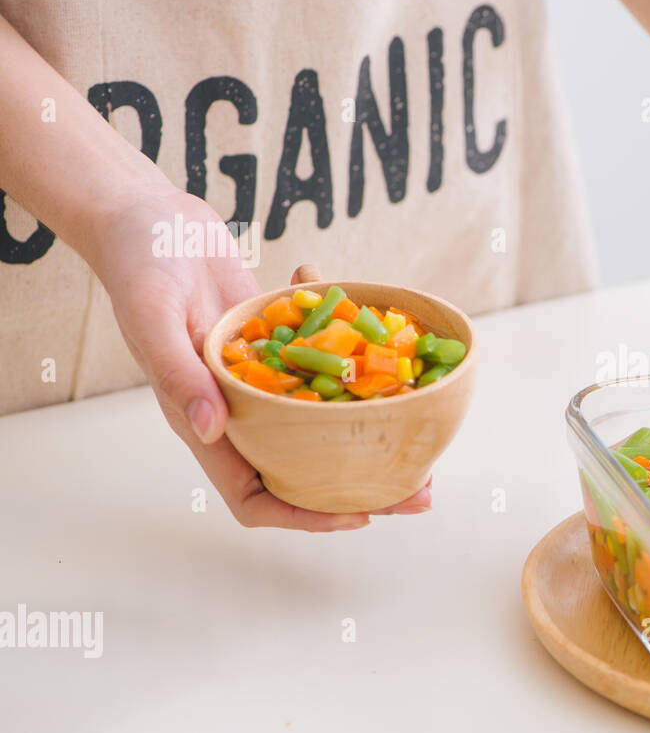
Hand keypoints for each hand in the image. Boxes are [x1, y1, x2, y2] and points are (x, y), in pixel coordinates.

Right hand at [90, 189, 429, 529]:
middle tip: (422, 487)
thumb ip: (180, 376)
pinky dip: (357, 359)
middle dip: (362, 485)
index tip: (358, 514)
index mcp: (204, 421)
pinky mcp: (280, 346)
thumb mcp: (152, 317)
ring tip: (429, 433)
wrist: (148, 216)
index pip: (252, 497)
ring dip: (373, 432)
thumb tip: (212, 431)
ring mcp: (264, 380)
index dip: (303, 516)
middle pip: (305, 470)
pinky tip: (390, 342)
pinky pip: (325, 367)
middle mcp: (239, 410)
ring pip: (324, 425)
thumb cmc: (137, 264)